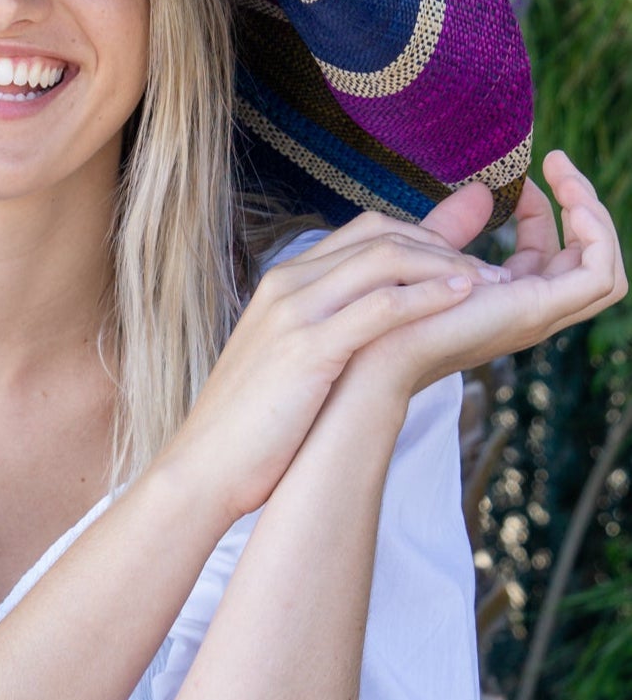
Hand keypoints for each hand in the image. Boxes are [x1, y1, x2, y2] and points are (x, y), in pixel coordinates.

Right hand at [158, 209, 514, 524]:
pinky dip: (429, 296)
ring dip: (449, 266)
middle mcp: (288, 284)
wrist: (203, 467)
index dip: (424, 238)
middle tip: (496, 270)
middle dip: (446, 245)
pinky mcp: (308, 349)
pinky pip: (382, 307)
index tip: (467, 260)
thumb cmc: (251, 425)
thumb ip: (332, 330)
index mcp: (284, 282)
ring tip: (496, 283)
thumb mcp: (292, 362)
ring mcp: (295, 313)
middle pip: (381, 236)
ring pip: (386, 260)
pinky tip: (465, 299)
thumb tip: (376, 328)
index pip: (365, 232)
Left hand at [344, 150, 626, 403]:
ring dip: (595, 217)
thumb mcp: (433, 255)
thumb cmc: (391, 307)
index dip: (542, 209)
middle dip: (581, 204)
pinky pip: (600, 278)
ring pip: (603, 268)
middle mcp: (531, 308)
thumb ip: (456, 226)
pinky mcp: (539, 310)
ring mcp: (540, 312)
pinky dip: (597, 238)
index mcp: (507, 298)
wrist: (375, 343)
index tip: (518, 180)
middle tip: (557, 161)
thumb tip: (482, 189)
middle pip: (585, 258)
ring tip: (569, 181)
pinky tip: (574, 205)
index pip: (549, 252)